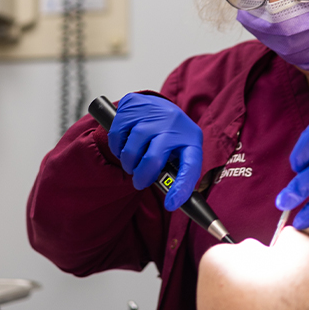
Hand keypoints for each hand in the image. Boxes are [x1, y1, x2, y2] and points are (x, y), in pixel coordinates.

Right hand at [108, 94, 202, 210]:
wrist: (160, 105)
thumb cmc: (171, 136)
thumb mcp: (182, 151)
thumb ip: (178, 172)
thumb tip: (173, 201)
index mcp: (191, 138)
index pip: (190, 165)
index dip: (181, 187)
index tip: (171, 204)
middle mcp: (174, 122)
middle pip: (153, 159)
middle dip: (142, 177)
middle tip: (140, 181)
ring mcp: (153, 112)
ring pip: (132, 149)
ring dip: (128, 163)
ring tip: (132, 163)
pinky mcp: (132, 105)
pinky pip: (117, 136)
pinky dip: (117, 148)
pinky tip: (125, 146)